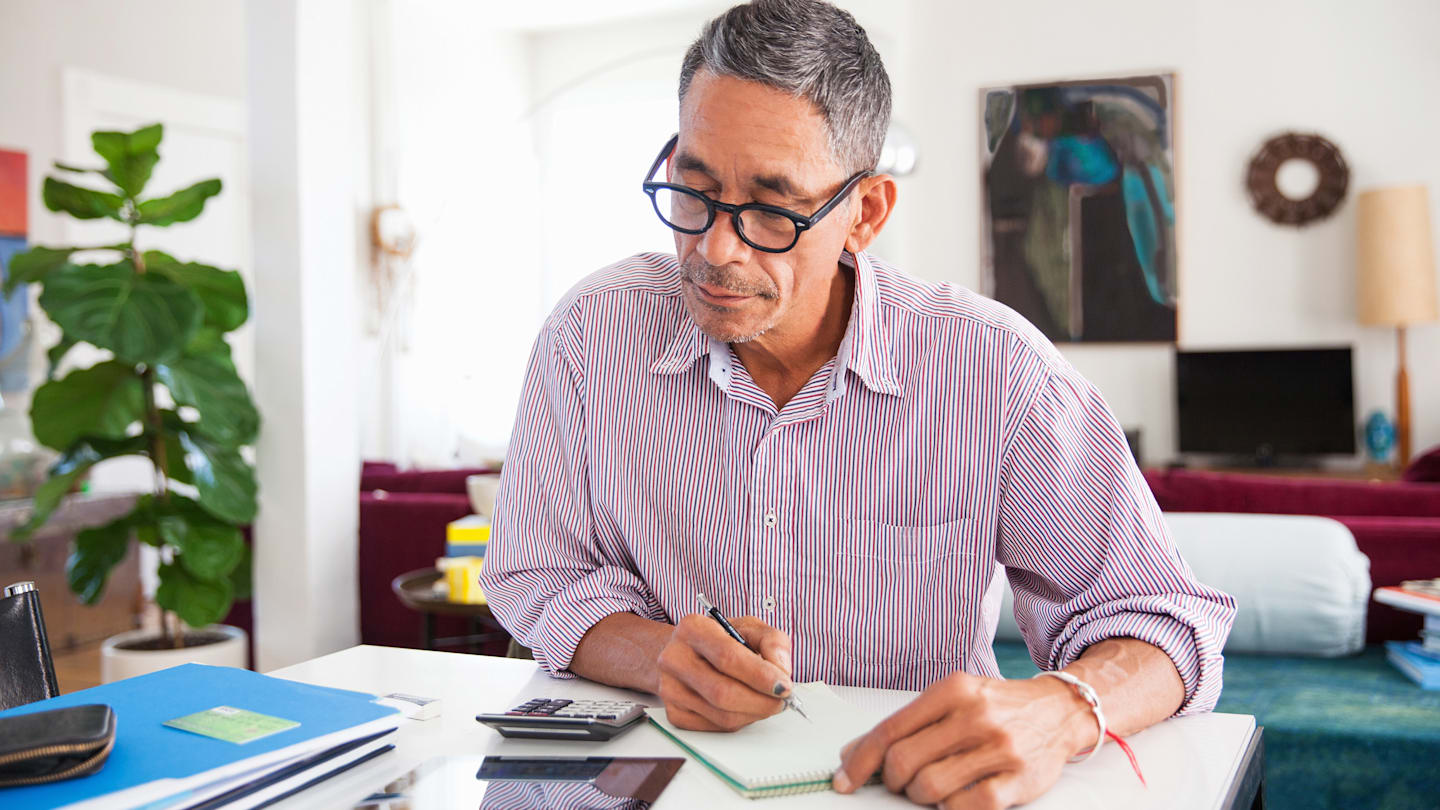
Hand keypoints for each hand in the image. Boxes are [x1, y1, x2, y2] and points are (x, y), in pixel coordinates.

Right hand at [656, 614, 793, 731]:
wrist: (684, 653)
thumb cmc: (719, 639)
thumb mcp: (748, 627)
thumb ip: (772, 641)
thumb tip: (781, 670)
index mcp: (693, 629)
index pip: (727, 657)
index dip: (760, 675)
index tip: (784, 686)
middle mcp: (675, 658)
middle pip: (723, 692)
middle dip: (761, 701)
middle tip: (782, 701)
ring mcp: (670, 688)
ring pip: (721, 715)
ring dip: (754, 713)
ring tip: (768, 703)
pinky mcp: (674, 712)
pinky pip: (715, 727)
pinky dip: (739, 721)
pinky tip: (746, 707)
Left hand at [832, 669, 1092, 808]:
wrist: (1060, 710)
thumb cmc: (998, 707)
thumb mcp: (954, 699)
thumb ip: (909, 723)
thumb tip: (854, 754)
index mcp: (952, 690)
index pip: (890, 730)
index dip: (860, 760)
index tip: (845, 779)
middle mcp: (975, 715)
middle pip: (905, 761)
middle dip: (892, 781)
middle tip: (899, 783)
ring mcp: (999, 748)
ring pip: (931, 787)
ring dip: (920, 796)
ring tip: (930, 788)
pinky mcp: (1019, 779)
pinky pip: (966, 807)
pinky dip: (951, 808)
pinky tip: (955, 797)